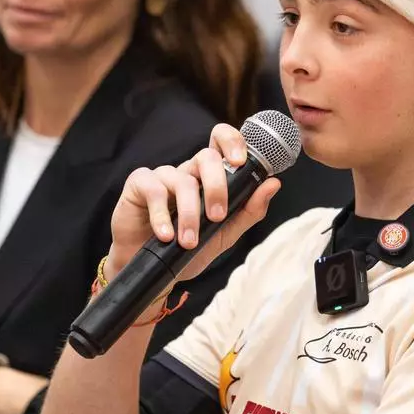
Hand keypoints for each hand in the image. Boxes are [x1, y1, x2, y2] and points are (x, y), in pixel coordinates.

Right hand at [106, 123, 280, 283]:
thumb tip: (273, 184)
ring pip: (183, 179)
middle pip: (206, 157)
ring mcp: (163, 176)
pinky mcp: (139, 184)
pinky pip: (154, 190)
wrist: (154, 271)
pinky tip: (166, 235)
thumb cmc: (189, 249)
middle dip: (216, 186)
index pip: (222, 143)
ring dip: (189, 214)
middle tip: (217, 216)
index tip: (241, 162)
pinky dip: (162, 215)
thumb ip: (249, 210)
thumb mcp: (225, 234)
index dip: (232, 142)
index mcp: (210, 177)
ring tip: (189, 242)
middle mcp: (188, 171)